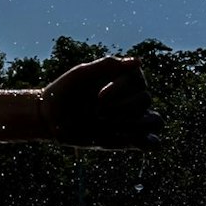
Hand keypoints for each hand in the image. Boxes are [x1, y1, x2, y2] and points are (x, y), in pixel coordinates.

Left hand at [39, 57, 161, 149]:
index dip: (120, 89)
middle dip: (121, 106)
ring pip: (155, 120)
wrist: (50, 116)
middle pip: (146, 100)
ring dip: (133, 122)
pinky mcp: (128, 141)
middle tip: (98, 111)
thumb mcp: (82, 74)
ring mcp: (131, 120)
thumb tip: (139, 62)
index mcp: (124, 79)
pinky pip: (154, 143)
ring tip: (108, 124)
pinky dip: (150, 142)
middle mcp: (130, 98)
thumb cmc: (65, 91)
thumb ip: (109, 65)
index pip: (139, 81)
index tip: (98, 96)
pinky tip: (130, 139)